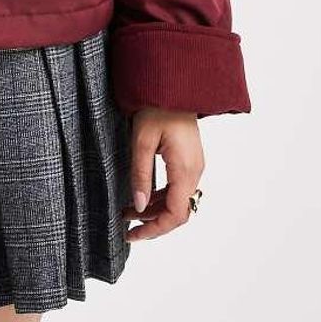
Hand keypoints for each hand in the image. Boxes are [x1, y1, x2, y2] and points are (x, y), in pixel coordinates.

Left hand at [121, 107, 204, 241]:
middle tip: (126, 227)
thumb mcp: (142, 141)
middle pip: (177, 211)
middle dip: (152, 222)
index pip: (175, 214)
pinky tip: (141, 196)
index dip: (155, 229)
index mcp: (185, 170)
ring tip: (126, 211)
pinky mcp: (188, 160)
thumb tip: (138, 206)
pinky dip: (159, 196)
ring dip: (153, 209)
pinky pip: (176, 187)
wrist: (173, 86)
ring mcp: (193, 166)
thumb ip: (140, 174)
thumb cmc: (157, 108)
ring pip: (176, 200)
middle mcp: (194, 172)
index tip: (133, 235)